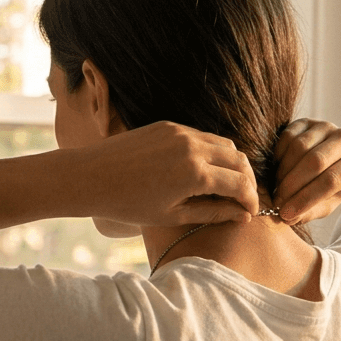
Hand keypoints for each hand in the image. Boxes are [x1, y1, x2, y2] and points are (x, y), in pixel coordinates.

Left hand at [80, 121, 258, 227]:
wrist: (89, 177)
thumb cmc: (127, 203)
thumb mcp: (172, 215)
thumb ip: (211, 212)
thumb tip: (241, 215)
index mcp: (195, 174)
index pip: (240, 184)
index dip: (251, 200)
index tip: (250, 212)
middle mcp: (193, 148)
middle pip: (239, 159)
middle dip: (247, 180)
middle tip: (243, 198)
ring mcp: (181, 132)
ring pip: (223, 143)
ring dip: (231, 163)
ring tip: (225, 184)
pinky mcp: (168, 125)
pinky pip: (202, 136)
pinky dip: (211, 151)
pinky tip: (202, 169)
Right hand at [272, 119, 340, 223]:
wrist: (340, 153)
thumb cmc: (333, 184)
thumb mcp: (328, 202)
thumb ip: (310, 211)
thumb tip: (286, 218)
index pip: (330, 181)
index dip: (305, 199)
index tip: (285, 214)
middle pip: (315, 162)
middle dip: (291, 185)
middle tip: (277, 202)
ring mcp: (326, 126)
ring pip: (299, 148)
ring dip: (283, 172)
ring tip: (276, 188)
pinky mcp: (307, 121)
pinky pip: (287, 137)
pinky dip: (278, 157)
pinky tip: (277, 171)